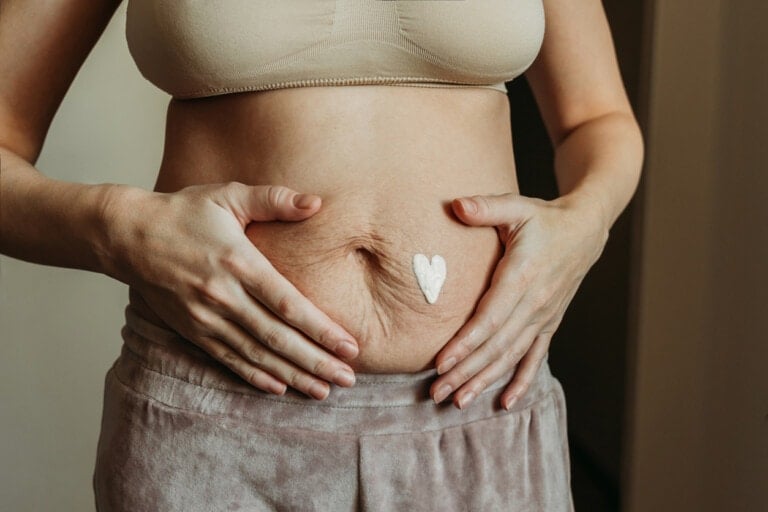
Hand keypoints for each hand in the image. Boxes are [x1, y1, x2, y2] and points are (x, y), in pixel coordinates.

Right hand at [105, 182, 358, 399]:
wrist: (128, 236)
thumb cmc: (184, 212)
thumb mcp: (229, 196)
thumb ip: (274, 200)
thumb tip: (316, 203)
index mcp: (239, 263)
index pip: (288, 305)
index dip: (321, 330)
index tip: (350, 347)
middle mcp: (224, 296)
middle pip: (278, 337)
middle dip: (316, 361)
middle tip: (348, 379)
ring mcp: (206, 318)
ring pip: (256, 355)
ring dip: (292, 375)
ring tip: (322, 391)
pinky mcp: (193, 330)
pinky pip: (229, 359)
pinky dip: (255, 376)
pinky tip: (279, 388)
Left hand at [430, 192, 608, 408]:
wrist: (586, 229)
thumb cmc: (543, 218)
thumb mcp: (516, 205)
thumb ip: (486, 207)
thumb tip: (456, 205)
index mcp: (522, 276)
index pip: (489, 319)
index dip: (465, 343)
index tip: (441, 363)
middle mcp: (534, 303)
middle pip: (496, 346)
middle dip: (465, 372)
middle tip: (437, 393)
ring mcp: (544, 316)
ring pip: (512, 357)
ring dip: (485, 381)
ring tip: (459, 401)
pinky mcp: (550, 322)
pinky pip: (535, 357)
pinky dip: (521, 380)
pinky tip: (506, 402)